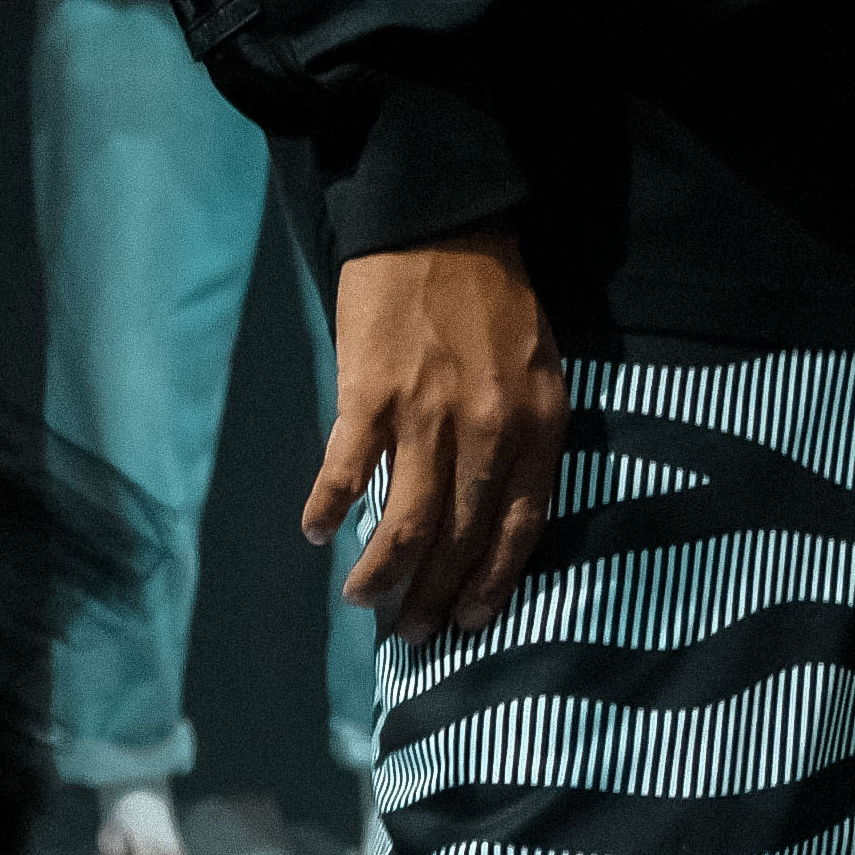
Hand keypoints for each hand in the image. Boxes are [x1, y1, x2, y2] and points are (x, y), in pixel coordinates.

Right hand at [306, 225, 564, 646]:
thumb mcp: (537, 367)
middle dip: (435, 596)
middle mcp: (487, 428)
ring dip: (383, 571)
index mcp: (535, 424)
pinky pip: (347, 467)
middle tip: (412, 634)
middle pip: (460, 536)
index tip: (471, 622)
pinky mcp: (370, 391)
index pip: (518, 527)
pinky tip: (317, 531)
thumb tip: (487, 503)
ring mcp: (427, 412)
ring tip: (363, 600)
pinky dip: (330, 506)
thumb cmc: (492, 294)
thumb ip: (521, 434)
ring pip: (407, 519)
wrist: (441, 219)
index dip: (492, 583)